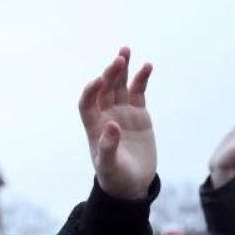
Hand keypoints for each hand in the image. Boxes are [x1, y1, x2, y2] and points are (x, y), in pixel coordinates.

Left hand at [79, 47, 155, 200]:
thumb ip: (107, 147)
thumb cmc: (115, 178)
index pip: (87, 103)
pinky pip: (138, 91)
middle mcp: (106, 115)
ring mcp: (122, 112)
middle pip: (104, 89)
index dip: (91, 91)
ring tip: (125, 51)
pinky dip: (141, 79)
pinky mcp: (138, 114)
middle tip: (119, 59)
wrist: (132, 184)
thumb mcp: (109, 167)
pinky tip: (147, 66)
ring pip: (120, 85)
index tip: (99, 80)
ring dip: (122, 69)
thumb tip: (111, 126)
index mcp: (93, 127)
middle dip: (110, 74)